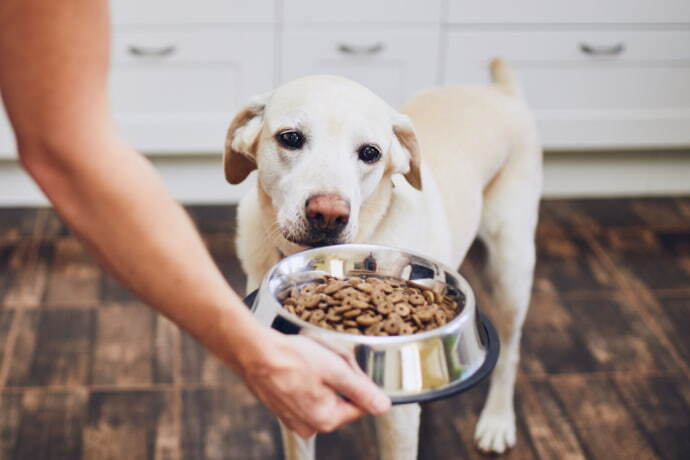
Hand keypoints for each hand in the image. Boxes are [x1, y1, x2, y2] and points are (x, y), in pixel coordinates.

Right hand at [238, 329, 390, 437]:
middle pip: (340, 398)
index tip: (343, 364)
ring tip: (308, 359)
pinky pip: (304, 392)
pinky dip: (304, 377)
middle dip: (337, 377)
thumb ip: (362, 390)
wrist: (253, 352)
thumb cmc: (292, 358)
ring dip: (321, 375)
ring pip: (323, 393)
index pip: (359, 403)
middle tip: (324, 358)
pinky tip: (296, 364)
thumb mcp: (335, 370)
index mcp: (326, 420)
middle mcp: (309, 425)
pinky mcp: (281, 407)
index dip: (356, 380)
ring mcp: (293, 417)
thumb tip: (383, 407)